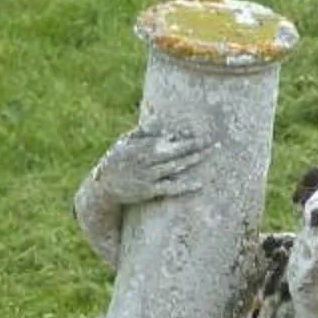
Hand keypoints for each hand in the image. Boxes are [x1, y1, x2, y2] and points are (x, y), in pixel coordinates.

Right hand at [88, 126, 213, 205]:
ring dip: (194, 159)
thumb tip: (164, 126)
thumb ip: (143, 132)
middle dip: (196, 145)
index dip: (184, 136)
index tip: (200, 132)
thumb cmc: (115, 161)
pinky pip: (170, 187)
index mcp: (142, 145)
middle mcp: (147, 158)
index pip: (168, 138)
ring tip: (210, 154)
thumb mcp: (124, 142)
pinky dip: (185, 185)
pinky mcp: (149, 190)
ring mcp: (149, 175)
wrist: (102, 186)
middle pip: (176, 150)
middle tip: (215, 142)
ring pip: (176, 166)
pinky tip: (199, 184)